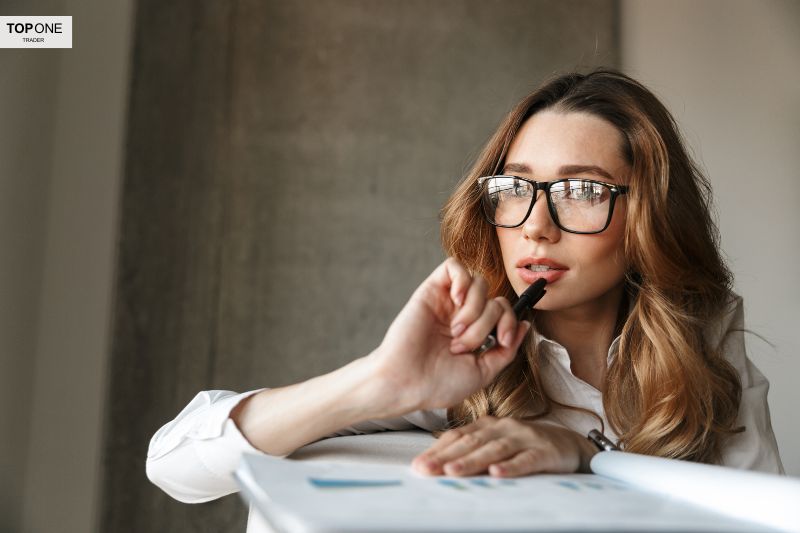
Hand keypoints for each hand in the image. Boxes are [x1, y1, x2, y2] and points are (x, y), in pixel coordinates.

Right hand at [367, 257, 530, 413]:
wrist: (406, 383)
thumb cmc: (438, 383)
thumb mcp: (483, 371)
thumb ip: (506, 350)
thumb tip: (524, 325)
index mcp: (475, 332)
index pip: (504, 311)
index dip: (509, 322)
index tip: (501, 341)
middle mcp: (462, 314)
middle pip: (495, 299)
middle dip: (487, 324)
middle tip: (464, 346)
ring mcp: (446, 301)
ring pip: (480, 282)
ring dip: (474, 310)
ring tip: (455, 332)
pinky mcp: (430, 290)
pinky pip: (454, 266)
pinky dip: (462, 282)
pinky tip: (455, 302)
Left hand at [411, 416, 597, 476]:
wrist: (569, 445)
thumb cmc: (525, 448)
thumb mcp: (496, 446)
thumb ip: (472, 453)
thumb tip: (438, 468)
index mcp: (488, 426)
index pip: (458, 436)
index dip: (437, 450)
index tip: (418, 465)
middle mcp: (503, 428)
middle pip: (471, 442)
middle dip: (446, 457)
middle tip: (425, 470)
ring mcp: (524, 438)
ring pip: (494, 450)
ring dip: (472, 461)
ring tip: (452, 472)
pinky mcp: (544, 452)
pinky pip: (526, 460)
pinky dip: (511, 467)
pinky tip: (497, 474)